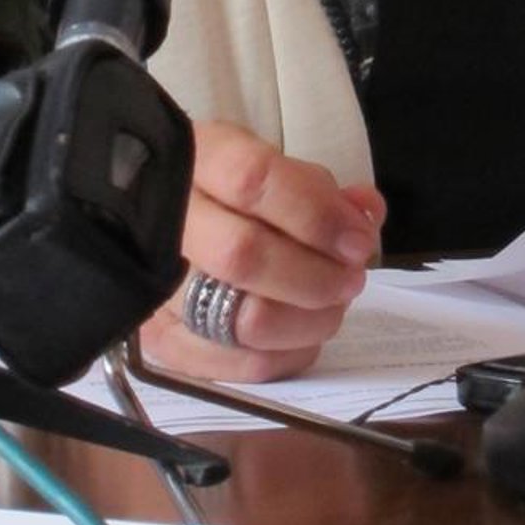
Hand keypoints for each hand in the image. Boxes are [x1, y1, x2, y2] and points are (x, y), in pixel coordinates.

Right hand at [140, 120, 385, 382]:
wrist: (160, 217)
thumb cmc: (232, 189)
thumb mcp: (274, 165)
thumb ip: (320, 190)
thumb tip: (366, 217)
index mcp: (198, 159)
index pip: (253, 180)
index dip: (315, 214)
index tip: (358, 238)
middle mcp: (166, 221)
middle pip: (244, 256)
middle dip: (317, 276)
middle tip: (352, 278)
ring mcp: (158, 286)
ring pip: (242, 320)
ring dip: (308, 321)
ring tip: (332, 307)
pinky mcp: (160, 339)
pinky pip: (233, 365)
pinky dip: (284, 356)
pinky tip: (304, 336)